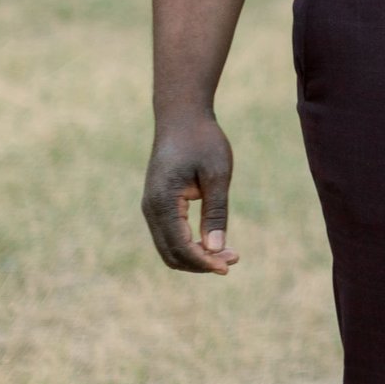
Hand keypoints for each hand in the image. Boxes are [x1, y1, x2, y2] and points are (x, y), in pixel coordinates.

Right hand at [142, 113, 239, 272]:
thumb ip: (215, 212)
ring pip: (169, 248)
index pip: (180, 246)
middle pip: (171, 254)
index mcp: (163, 202)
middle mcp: (151, 209)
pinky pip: (170, 235)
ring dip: (196, 256)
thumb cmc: (202, 141)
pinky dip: (189, 245)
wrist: (181, 117)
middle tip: (233, 259)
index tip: (229, 266)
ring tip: (228, 253)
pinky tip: (213, 241)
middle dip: (201, 262)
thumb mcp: (217, 175)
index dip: (204, 261)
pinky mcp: (158, 205)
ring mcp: (151, 208)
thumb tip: (215, 249)